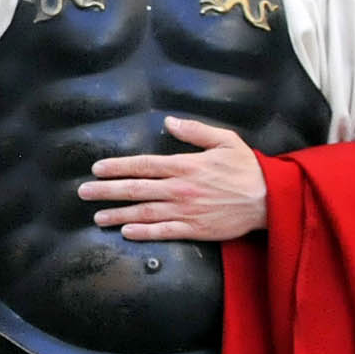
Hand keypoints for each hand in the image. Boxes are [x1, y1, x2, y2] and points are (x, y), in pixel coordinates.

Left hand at [80, 115, 268, 241]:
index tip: (97, 169)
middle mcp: (181, 188)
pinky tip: (125, 232)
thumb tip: (169, 121)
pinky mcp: (196, 229)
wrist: (271, 199)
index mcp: (185, 165)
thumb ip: (195, 131)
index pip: (143, 165)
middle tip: (83, 192)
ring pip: (144, 212)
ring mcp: (187, 210)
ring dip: (118, 214)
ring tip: (97, 217)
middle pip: (136, 189)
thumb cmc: (248, 168)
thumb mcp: (225, 140)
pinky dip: (143, 232)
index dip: (117, 167)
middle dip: (107, 191)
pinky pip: (164, 232)